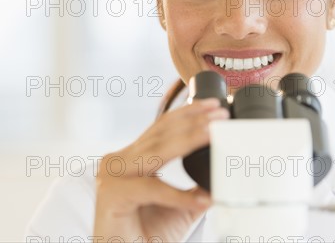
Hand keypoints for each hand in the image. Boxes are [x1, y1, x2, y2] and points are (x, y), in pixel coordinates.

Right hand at [93, 98, 229, 240]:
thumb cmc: (144, 237)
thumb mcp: (179, 208)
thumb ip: (196, 189)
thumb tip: (223, 176)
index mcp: (131, 159)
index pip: (160, 128)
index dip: (186, 115)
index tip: (212, 106)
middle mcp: (119, 162)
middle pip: (160, 134)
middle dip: (193, 121)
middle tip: (220, 113)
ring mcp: (112, 176)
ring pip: (156, 152)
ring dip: (189, 139)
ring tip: (214, 132)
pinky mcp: (112, 194)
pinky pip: (152, 189)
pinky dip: (179, 195)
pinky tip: (202, 199)